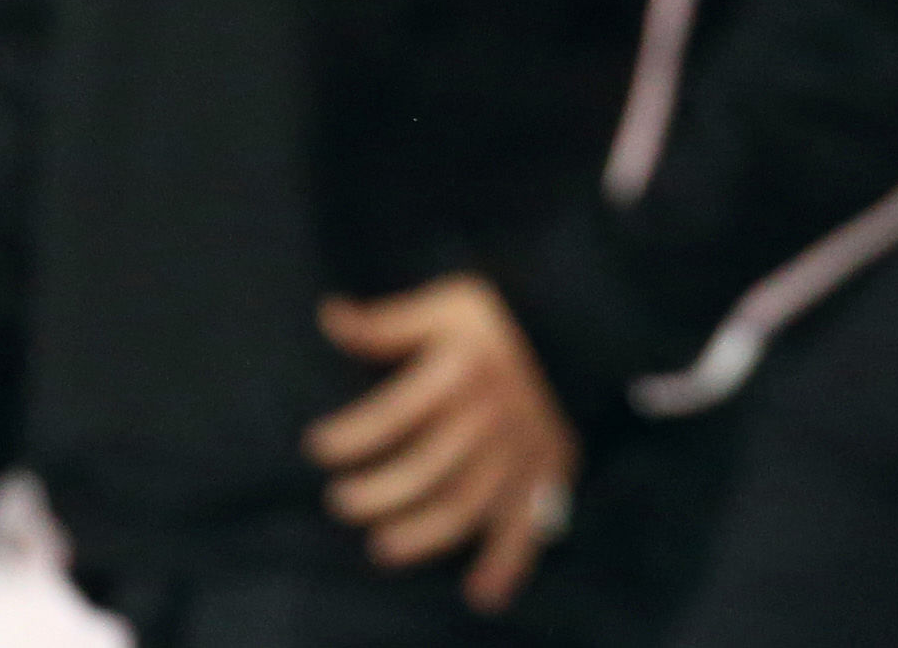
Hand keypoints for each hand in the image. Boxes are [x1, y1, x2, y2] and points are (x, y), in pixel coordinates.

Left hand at [307, 276, 578, 611]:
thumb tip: (328, 315)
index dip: (348, 435)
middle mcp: (494, 412)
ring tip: (382, 547)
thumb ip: (386, 322)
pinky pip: (530, 526)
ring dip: (421, 535)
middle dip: (375, 493)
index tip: (316, 446)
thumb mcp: (448, 305)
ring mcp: (522, 449)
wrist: (581, 328)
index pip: (393, 413)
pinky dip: (509, 565)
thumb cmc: (502, 320)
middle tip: (340, 502)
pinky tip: (480, 593)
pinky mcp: (547, 474)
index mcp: (465, 368)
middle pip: (425, 468)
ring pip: (466, 505)